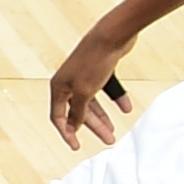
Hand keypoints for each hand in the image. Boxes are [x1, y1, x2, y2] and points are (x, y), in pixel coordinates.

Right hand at [48, 28, 131, 149]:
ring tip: (114, 130)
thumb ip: (78, 112)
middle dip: (93, 127)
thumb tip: (72, 126)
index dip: (67, 133)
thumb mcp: (85, 92)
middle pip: (78, 111)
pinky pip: (105, 90)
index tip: (77, 147)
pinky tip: (125, 107)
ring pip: (92, 103)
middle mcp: (68, 83)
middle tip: (108, 140)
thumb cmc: (93, 62)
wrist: (111, 36)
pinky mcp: (98, 70)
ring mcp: (83, 76)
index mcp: (58, 88)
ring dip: (103, 117)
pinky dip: (115, 99)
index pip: (59, 117)